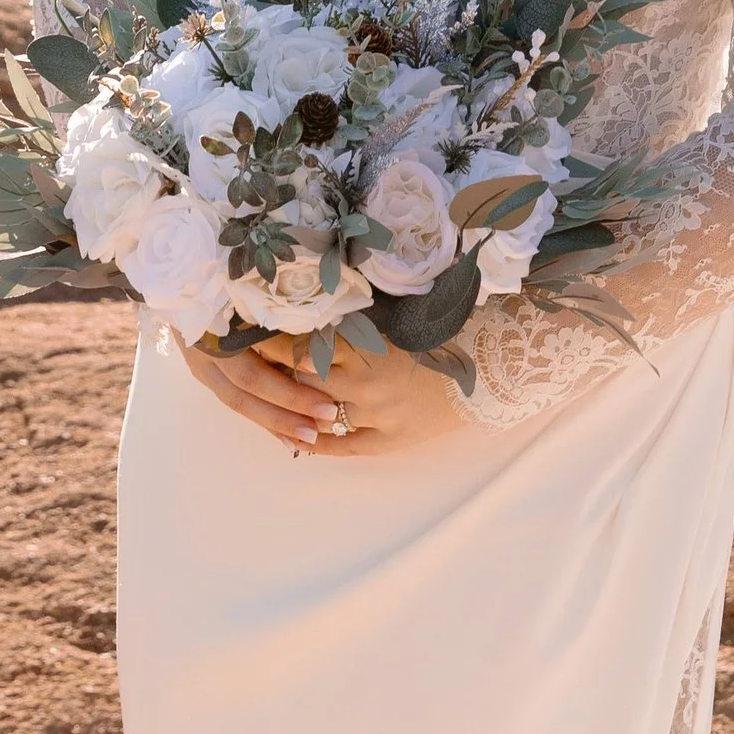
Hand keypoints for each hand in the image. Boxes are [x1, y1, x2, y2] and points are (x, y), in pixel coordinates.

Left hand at [181, 326, 470, 456]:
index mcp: (367, 341)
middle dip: (270, 367)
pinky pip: (341, 446)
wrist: (493, 369)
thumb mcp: (398, 311)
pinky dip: (314, 441)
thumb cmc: (446, 329)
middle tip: (239, 357)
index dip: (268, 337)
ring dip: (288, 402)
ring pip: (314, 408)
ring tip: (262, 391)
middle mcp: (365, 379)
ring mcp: (375, 414)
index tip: (241, 328)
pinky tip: (294, 436)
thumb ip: (355, 307)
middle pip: (300, 376)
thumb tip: (311, 287)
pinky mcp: (388, 441)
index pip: (301, 341)